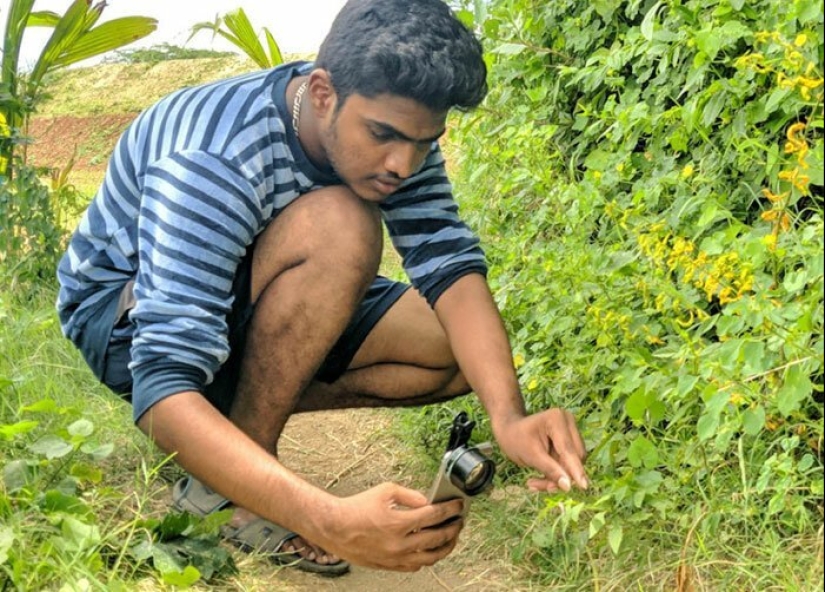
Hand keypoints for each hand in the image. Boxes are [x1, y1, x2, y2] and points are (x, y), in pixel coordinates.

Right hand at [321, 482, 464, 571]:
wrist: (334, 527)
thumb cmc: (355, 508)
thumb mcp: (385, 490)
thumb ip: (409, 495)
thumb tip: (426, 502)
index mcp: (399, 522)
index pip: (434, 516)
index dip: (450, 509)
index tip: (458, 505)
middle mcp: (399, 543)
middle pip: (437, 538)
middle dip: (453, 528)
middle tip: (459, 521)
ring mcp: (394, 557)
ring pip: (429, 558)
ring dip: (444, 548)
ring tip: (450, 539)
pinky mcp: (388, 565)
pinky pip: (414, 566)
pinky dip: (426, 559)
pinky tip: (430, 552)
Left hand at [494, 409, 586, 492]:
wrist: (509, 431)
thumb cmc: (515, 439)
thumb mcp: (529, 456)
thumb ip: (550, 470)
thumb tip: (568, 486)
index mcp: (557, 420)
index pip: (568, 450)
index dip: (575, 470)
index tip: (583, 486)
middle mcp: (568, 423)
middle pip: (574, 458)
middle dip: (559, 476)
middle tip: (537, 487)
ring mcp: (571, 432)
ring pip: (573, 464)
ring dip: (556, 478)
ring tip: (534, 483)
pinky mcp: (570, 442)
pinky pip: (569, 463)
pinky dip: (556, 474)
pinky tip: (540, 479)